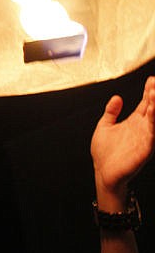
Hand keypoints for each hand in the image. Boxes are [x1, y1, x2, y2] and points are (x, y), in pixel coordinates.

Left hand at [91, 75, 154, 197]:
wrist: (103, 173)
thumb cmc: (104, 154)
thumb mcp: (105, 126)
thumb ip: (111, 112)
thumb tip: (116, 97)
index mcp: (134, 122)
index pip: (145, 104)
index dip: (148, 91)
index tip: (151, 79)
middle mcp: (142, 129)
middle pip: (152, 108)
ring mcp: (144, 138)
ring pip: (154, 119)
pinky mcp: (144, 148)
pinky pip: (152, 133)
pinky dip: (154, 121)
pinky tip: (153, 110)